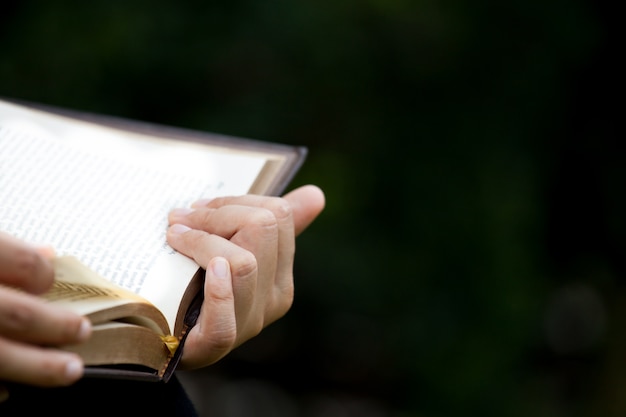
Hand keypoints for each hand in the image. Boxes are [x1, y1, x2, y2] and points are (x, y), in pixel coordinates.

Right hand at [0, 232, 91, 387]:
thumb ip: (6, 250)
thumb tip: (47, 253)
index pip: (23, 262)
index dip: (42, 272)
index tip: (49, 280)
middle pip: (19, 314)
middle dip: (56, 325)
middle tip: (83, 330)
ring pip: (0, 355)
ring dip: (39, 366)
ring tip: (72, 370)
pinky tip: (11, 389)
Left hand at [166, 184, 324, 368]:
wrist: (168, 343)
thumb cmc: (199, 290)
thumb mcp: (237, 253)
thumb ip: (270, 224)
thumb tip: (316, 194)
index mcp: (283, 273)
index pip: (278, 215)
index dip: (236, 202)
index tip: (199, 209)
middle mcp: (274, 297)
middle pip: (263, 227)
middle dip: (217, 215)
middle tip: (180, 221)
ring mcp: (249, 321)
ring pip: (243, 261)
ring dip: (201, 241)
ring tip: (173, 238)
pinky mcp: (217, 344)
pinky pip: (224, 316)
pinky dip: (217, 290)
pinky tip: (206, 273)